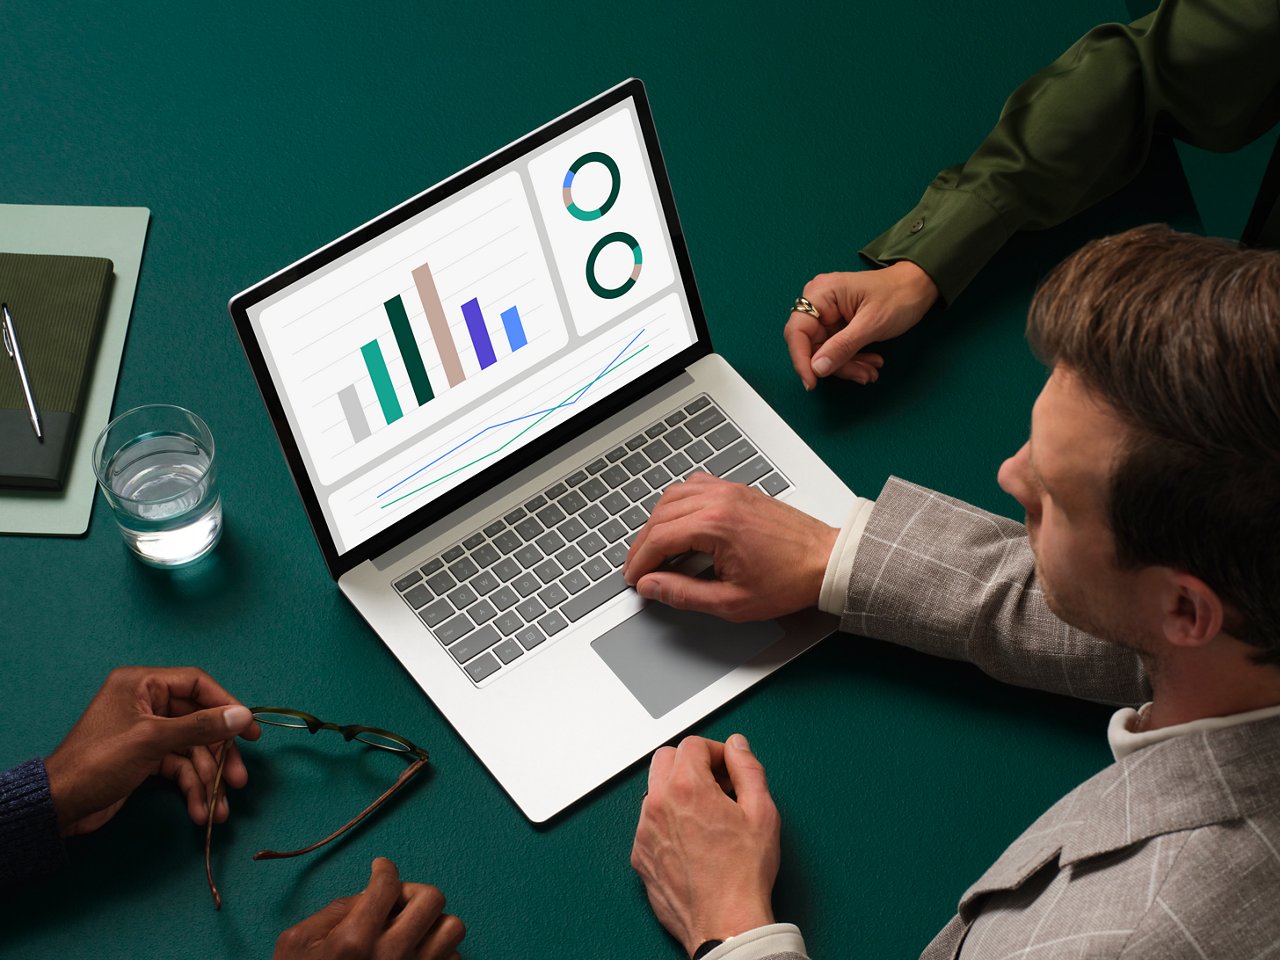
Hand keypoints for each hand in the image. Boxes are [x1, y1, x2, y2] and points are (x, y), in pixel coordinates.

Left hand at [43, 666, 259, 835]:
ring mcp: (147, 733)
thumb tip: (244, 716)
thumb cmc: (98, 762)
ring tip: (217, 810)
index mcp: (142, 685)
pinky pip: (179, 768)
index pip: (197, 685)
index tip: (251, 730)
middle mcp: (147, 704)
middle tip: (237, 780)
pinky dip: (191, 789)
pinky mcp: (146, 759)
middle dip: (219, 756)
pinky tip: (199, 810)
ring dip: (206, 780)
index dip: (227, 706)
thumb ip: (201, 727)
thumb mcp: (153, 740)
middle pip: (199, 722)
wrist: (59, 807)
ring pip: (192, 750)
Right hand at [274, 858, 464, 959]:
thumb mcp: (298, 942)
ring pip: (452, 927)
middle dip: (413, 892)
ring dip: (433, 922)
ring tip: (411, 928)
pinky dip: (440, 952)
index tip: (381, 870)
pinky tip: (416, 953)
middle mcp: (390, 956)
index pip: (388, 884)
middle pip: (431, 898)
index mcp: (355, 940)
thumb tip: (369, 892)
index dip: (384, 870)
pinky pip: (454, 958)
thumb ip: (335, 910)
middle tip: (396, 901)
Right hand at [622, 473, 838, 621]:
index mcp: (716, 525)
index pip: (659, 538)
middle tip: (639, 568)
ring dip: (657, 521)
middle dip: (643, 543)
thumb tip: (652, 586)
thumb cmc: (789, 580)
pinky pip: (696, 485)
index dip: (640, 561)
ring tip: (653, 548)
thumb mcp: (732, 602)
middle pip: (661, 515)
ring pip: (674, 496)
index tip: (634, 578)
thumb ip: (684, 594)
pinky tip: (679, 521)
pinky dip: (679, 503)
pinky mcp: (738, 491)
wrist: (826, 560)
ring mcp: (730, 491)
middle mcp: (720, 500)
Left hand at [632, 735, 780, 956]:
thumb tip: (737, 747)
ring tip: (707, 816)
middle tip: (716, 784)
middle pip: (665, 759)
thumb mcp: (761, 812)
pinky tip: (692, 840)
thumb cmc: (743, 874)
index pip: (692, 745)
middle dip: (690, 764)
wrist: (724, 923)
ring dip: (677, 792)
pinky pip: (649, 823)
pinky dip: (667, 822)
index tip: (727, 768)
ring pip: (655, 791)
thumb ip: (748, 769)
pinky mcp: (639, 855)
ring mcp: (644, 831)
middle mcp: (657, 804)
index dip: (715, 751)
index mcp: (686, 788)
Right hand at [784, 260, 938, 388]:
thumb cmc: (898, 295)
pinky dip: (852, 360)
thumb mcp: (871, 324)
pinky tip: (870, 364)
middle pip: (812, 346)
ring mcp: (828, 314)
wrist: (919, 287)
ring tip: (870, 371)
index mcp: (821, 294)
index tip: (812, 382)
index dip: (801, 359)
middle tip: (860, 376)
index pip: (797, 331)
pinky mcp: (838, 325)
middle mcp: (819, 303)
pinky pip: (836, 349)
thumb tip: (817, 369)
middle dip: (835, 365)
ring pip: (825, 352)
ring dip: (848, 366)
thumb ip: (842, 347)